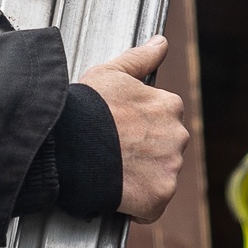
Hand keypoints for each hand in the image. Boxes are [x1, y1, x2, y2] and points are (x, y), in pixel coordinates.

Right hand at [77, 37, 187, 221]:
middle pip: (164, 148)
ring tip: (112, 170)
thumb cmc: (86, 108)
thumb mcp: (110, 73)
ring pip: (159, 176)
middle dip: (144, 152)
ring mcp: (170, 168)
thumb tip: (160, 42)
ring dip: (141, 176)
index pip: (162, 119)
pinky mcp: (159, 197)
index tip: (118, 129)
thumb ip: (140, 58)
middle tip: (114, 151)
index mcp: (169, 106)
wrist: (69, 146)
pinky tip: (117, 191)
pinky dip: (138, 204)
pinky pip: (152, 205)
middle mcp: (177, 136)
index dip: (138, 126)